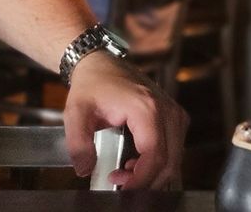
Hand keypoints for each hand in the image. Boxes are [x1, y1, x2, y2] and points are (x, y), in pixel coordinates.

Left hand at [61, 51, 188, 188]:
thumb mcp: (75, 113)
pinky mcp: (175, 117)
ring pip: (175, 159)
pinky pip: (174, 150)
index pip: (155, 155)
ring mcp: (174, 113)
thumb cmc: (91, 86)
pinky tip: (136, 162)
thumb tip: (85, 169)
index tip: (121, 187)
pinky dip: (158, 163)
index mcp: (145, 108)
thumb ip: (77, 144)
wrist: (101, 64)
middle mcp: (166, 110)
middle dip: (146, 181)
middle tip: (119, 182)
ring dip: (152, 174)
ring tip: (125, 171)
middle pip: (169, 162)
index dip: (140, 179)